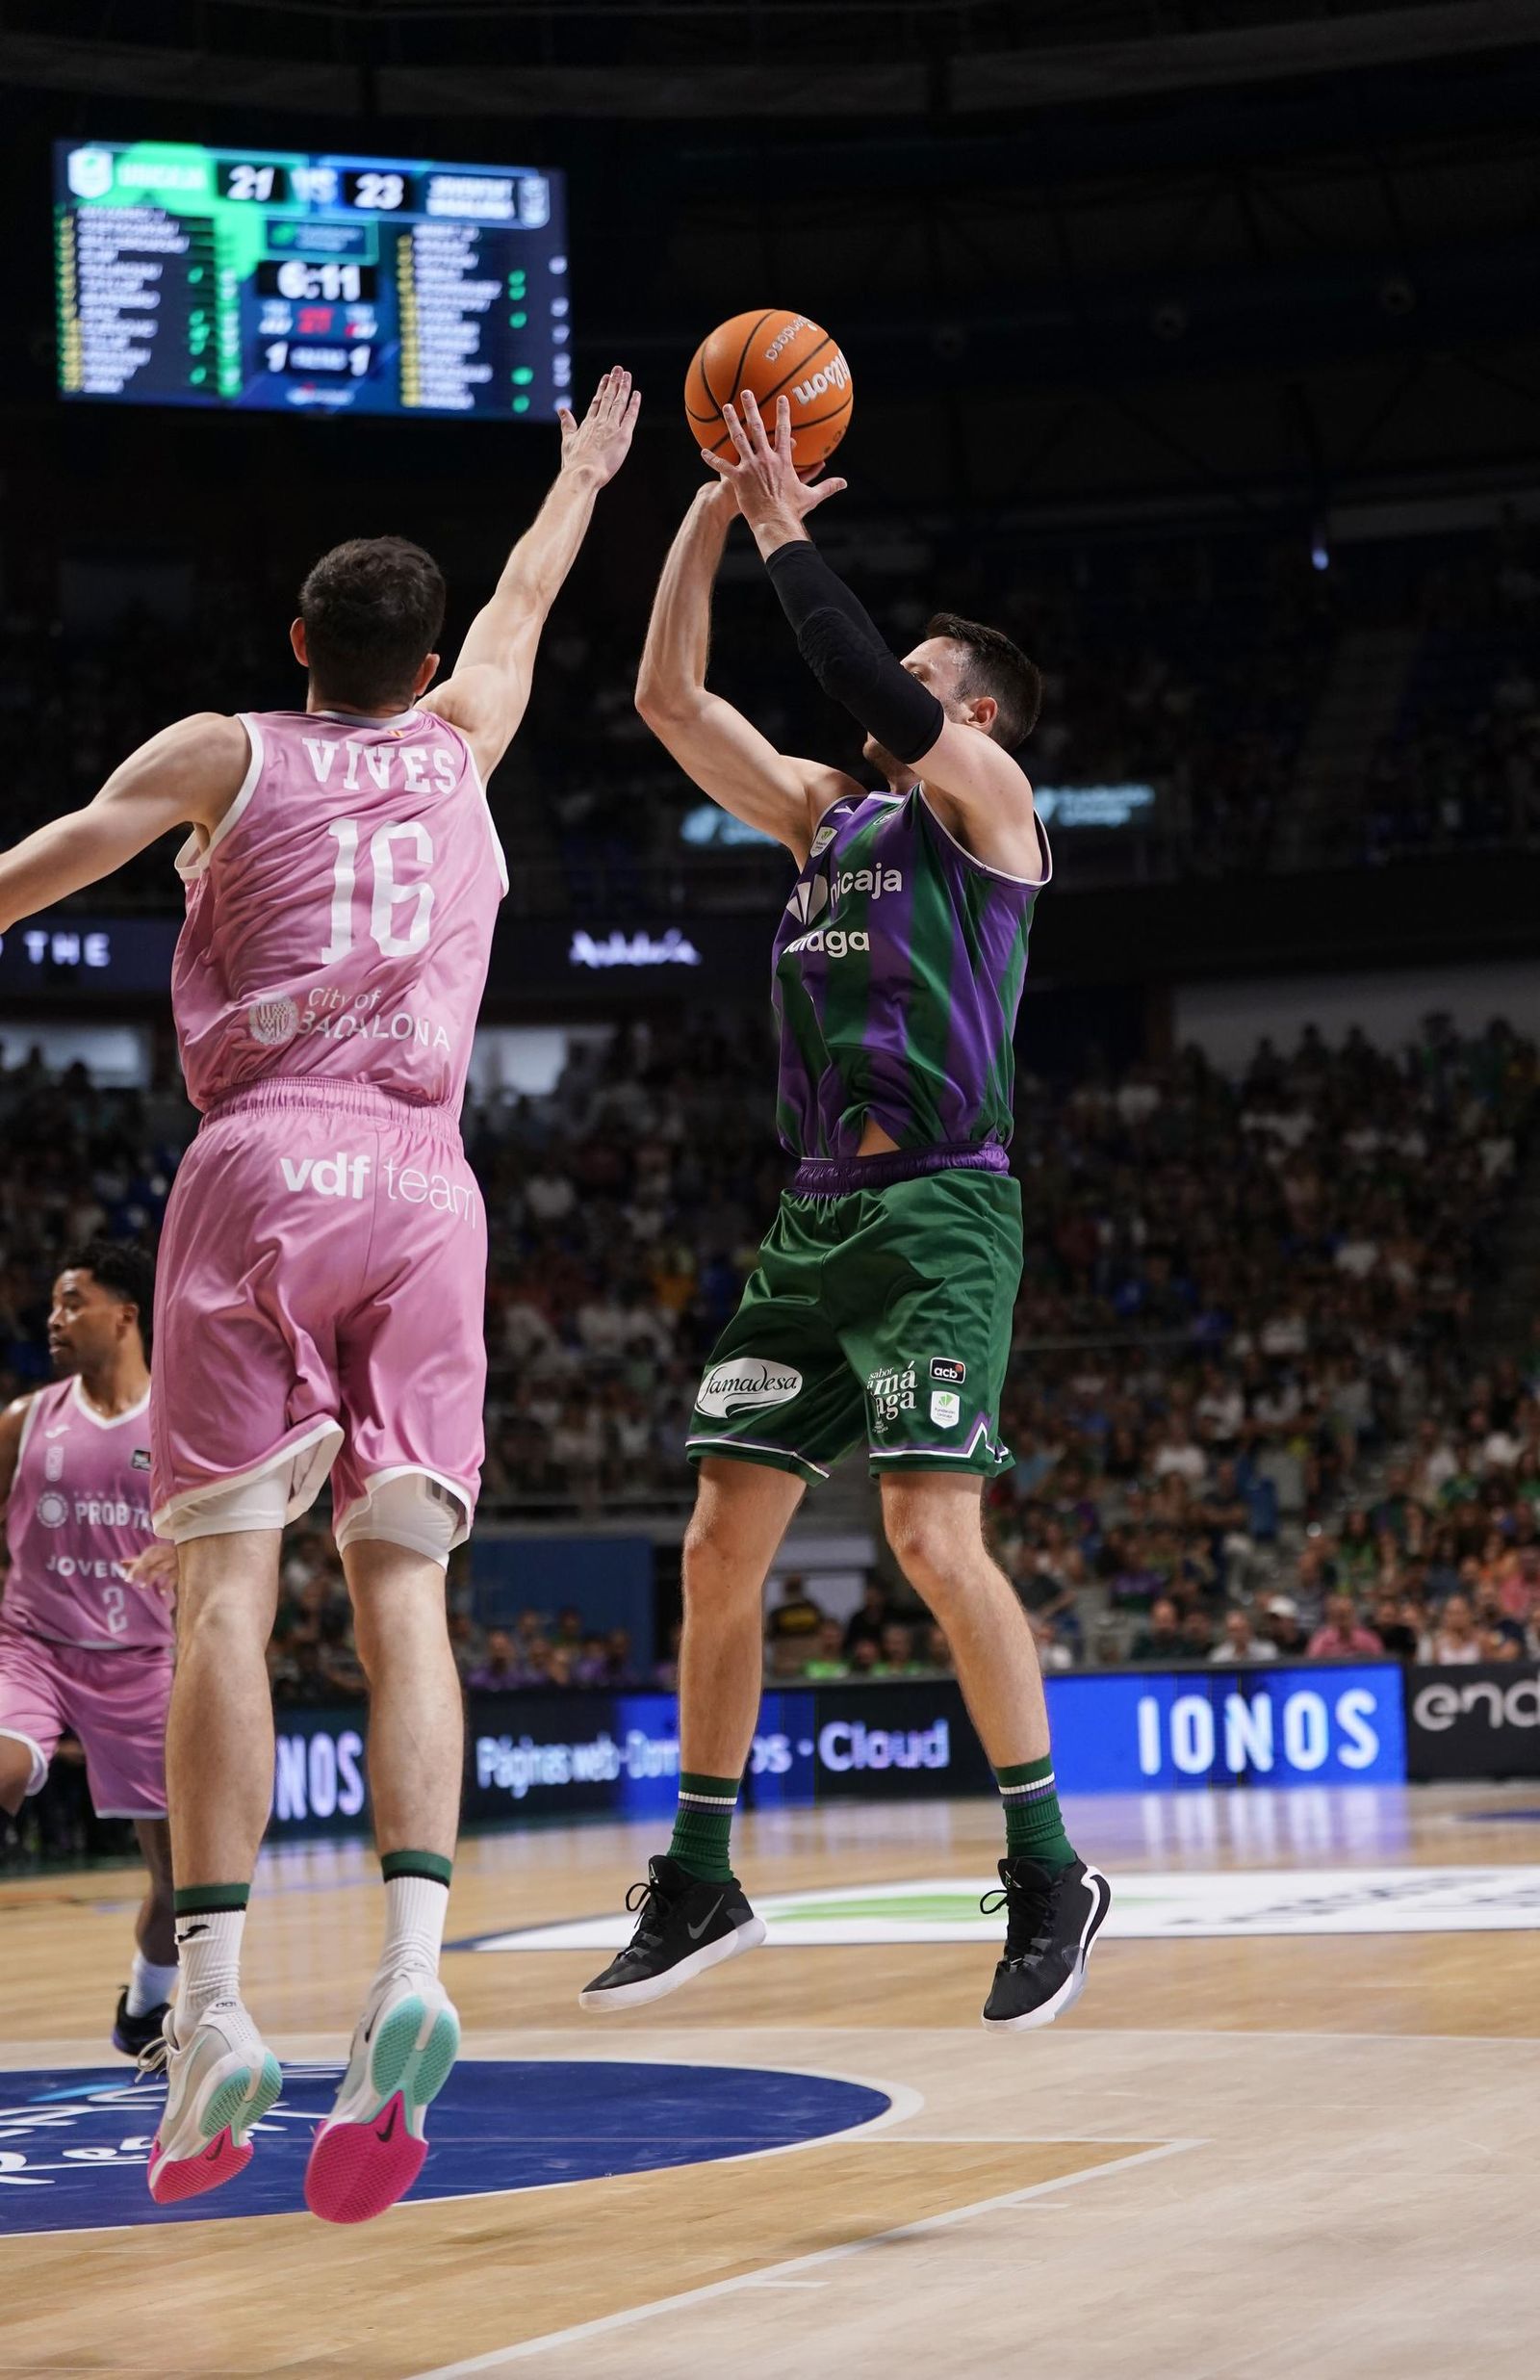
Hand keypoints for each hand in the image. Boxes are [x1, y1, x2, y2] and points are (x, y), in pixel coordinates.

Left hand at [123, 1541, 177, 1606]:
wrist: (190, 1552)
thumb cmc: (166, 1557)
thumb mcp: (152, 1557)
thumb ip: (137, 1561)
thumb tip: (120, 1563)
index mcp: (155, 1551)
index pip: (143, 1559)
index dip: (134, 1568)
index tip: (126, 1579)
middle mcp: (164, 1554)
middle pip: (149, 1561)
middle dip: (139, 1570)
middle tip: (129, 1581)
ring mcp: (174, 1562)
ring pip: (160, 1568)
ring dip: (150, 1577)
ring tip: (143, 1587)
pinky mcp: (182, 1570)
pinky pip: (174, 1577)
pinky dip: (167, 1585)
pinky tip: (162, 1593)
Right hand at [559, 367, 640, 486]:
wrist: (583, 473)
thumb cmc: (574, 463)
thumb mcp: (568, 441)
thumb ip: (567, 424)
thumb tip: (561, 410)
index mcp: (588, 424)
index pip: (596, 402)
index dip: (602, 389)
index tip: (606, 378)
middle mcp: (600, 422)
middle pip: (608, 398)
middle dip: (614, 382)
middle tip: (618, 369)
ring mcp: (611, 427)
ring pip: (619, 403)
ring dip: (624, 388)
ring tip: (627, 375)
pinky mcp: (623, 436)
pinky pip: (630, 416)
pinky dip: (634, 405)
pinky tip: (637, 394)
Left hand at [703, 391, 846, 537]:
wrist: (776, 523)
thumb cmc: (793, 511)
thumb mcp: (811, 496)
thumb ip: (827, 487)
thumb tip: (845, 483)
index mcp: (782, 460)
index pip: (783, 431)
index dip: (783, 413)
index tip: (782, 399)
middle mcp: (765, 459)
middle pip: (756, 427)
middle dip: (750, 408)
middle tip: (745, 393)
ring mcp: (750, 467)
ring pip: (738, 440)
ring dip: (730, 422)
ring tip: (725, 408)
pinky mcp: (738, 479)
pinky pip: (723, 467)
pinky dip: (712, 459)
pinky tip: (702, 451)